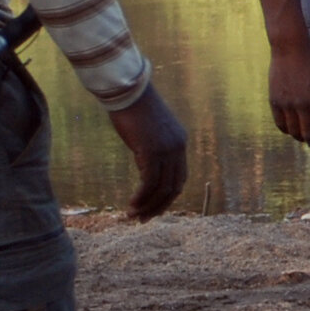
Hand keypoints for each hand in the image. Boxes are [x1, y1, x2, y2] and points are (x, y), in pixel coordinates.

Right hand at [108, 85, 189, 218]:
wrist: (128, 91)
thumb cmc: (133, 108)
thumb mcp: (148, 131)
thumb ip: (152, 148)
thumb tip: (145, 164)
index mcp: (180, 142)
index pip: (179, 177)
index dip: (167, 196)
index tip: (153, 207)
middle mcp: (178, 147)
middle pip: (174, 186)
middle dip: (159, 206)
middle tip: (143, 219)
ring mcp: (167, 149)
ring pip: (162, 188)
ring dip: (147, 205)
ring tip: (133, 216)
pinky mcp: (152, 151)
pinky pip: (149, 183)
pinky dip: (140, 197)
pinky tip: (131, 205)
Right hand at [267, 34, 309, 150]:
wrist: (290, 50)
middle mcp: (303, 105)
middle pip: (309, 134)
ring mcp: (287, 104)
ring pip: (294, 132)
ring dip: (301, 138)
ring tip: (306, 137)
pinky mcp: (275, 102)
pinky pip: (280, 124)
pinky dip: (287, 130)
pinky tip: (292, 129)